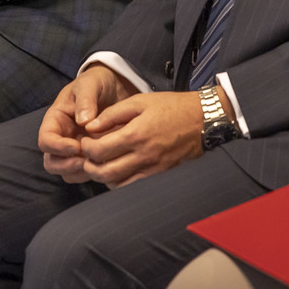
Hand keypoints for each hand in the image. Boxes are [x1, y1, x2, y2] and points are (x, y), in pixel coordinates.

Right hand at [37, 64, 136, 183]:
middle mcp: (61, 137)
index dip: (57, 147)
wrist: (115, 88)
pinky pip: (83, 173)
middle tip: (87, 161)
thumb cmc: (97, 83)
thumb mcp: (90, 84)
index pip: (45, 140)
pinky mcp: (88, 156)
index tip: (78, 147)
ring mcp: (74, 149)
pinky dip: (91, 174)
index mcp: (56, 120)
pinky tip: (106, 165)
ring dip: (79, 172)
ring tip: (98, 163)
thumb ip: (86, 99)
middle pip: (51, 162)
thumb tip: (84, 122)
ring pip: (66, 172)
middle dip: (67, 165)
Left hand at [76, 88, 221, 188]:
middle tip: (88, 156)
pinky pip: (133, 187)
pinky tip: (118, 170)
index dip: (86, 148)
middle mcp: (143, 156)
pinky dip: (120, 183)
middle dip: (90, 166)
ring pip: (117, 185)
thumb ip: (112, 114)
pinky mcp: (160, 176)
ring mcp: (153, 169)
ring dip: (104, 177)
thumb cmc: (171, 107)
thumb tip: (90, 126)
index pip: (99, 151)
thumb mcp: (140, 101)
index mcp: (136, 134)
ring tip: (101, 163)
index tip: (85, 141)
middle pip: (105, 173)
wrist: (203, 120)